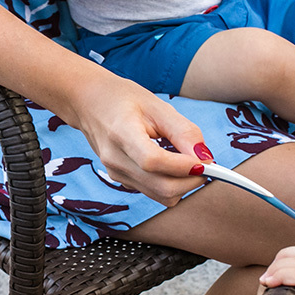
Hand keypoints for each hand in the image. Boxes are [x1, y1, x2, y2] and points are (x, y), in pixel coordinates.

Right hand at [67, 70, 212, 206]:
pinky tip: (171, 163)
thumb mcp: (157, 106)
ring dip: (183, 184)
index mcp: (122, 134)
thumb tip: (205, 157)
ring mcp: (116, 173)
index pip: (154, 162)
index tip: (206, 161)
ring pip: (161, 196)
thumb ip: (183, 131)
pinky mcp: (120, 180)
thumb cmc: (122, 99)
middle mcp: (115, 160)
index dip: (184, 166)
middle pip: (162, 188)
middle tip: (205, 163)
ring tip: (187, 160)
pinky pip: (153, 192)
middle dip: (192, 180)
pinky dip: (170, 183)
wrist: (89, 103)